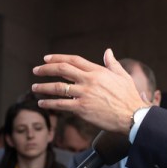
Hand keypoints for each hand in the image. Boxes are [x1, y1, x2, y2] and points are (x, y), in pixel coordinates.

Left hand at [32, 49, 150, 133]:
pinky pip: (61, 104)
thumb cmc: (129, 97)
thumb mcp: (122, 76)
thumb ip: (112, 63)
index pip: (74, 60)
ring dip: (44, 87)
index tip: (46, 58)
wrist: (132, 116)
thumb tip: (108, 51)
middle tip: (36, 70)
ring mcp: (84, 94)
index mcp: (97, 71)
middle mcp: (89, 80)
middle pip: (62, 70)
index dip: (58, 58)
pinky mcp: (82, 109)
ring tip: (34, 87)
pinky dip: (49, 103)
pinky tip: (42, 103)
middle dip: (46, 69)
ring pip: (58, 87)